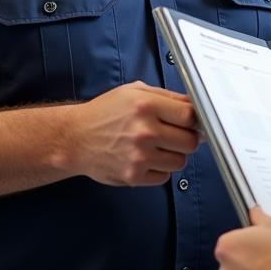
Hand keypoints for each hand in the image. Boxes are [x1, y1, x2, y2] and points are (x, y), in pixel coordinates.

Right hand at [69, 82, 198, 186]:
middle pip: (191, 142)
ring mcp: (139, 156)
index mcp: (146, 105)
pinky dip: (160, 170)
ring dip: (174, 155)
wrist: (74, 138)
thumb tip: (195, 106)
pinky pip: (165, 177)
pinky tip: (146, 159)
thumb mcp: (134, 92)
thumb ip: (167, 96)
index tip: (193, 122)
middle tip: (175, 135)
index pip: (190, 116)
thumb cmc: (105, 113)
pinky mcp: (133, 176)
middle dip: (187, 138)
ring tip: (158, 147)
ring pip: (181, 161)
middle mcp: (144, 131)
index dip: (195, 120)